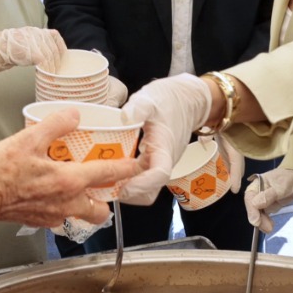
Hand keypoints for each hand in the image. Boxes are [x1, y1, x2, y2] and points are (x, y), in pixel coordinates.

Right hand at [0, 26, 65, 72]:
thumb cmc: (1, 51)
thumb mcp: (19, 44)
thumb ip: (31, 47)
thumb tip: (42, 57)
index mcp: (32, 31)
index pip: (54, 35)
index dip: (60, 46)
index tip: (63, 56)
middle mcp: (34, 33)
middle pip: (53, 47)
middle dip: (58, 60)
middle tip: (58, 71)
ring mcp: (33, 41)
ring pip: (51, 55)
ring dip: (53, 67)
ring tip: (52, 76)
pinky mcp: (31, 51)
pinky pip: (44, 61)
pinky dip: (47, 70)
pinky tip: (46, 76)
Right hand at [0, 113, 142, 227]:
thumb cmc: (0, 172)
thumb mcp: (28, 138)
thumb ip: (56, 124)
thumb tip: (74, 114)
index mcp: (69, 181)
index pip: (108, 174)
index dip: (127, 168)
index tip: (137, 164)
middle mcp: (67, 202)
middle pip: (101, 209)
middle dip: (108, 199)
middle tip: (104, 183)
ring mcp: (54, 215)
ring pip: (82, 215)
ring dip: (86, 205)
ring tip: (78, 188)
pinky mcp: (41, 222)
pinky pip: (61, 217)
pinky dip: (63, 207)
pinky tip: (51, 193)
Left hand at [115, 73, 213, 205]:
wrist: (188, 100)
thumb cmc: (171, 99)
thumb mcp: (152, 97)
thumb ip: (139, 107)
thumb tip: (124, 116)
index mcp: (165, 148)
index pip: (159, 174)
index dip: (142, 185)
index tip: (124, 188)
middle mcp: (163, 161)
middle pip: (150, 191)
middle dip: (130, 195)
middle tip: (106, 186)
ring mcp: (158, 163)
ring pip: (145, 188)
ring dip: (126, 188)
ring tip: (104, 179)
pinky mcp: (152, 161)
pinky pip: (140, 178)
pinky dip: (126, 179)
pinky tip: (109, 169)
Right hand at [242, 165, 292, 230]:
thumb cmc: (289, 180)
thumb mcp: (280, 187)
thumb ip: (268, 196)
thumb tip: (255, 204)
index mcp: (256, 186)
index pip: (250, 200)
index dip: (252, 212)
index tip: (257, 222)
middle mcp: (256, 194)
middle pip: (253, 209)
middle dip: (258, 219)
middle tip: (267, 228)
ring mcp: (262, 201)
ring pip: (258, 214)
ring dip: (262, 222)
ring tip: (270, 228)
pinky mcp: (267, 206)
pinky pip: (264, 215)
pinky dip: (266, 221)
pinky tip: (270, 225)